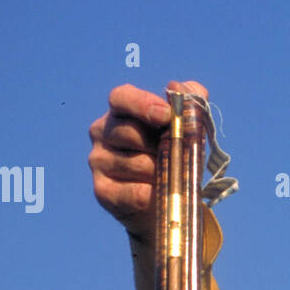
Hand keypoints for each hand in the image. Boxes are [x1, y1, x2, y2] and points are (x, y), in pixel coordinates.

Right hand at [87, 79, 208, 246]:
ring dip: (159, 172)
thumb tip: (179, 87)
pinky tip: (156, 195)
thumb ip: (191, 102)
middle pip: (128, 131)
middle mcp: (102, 132)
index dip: (142, 104)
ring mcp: (98, 161)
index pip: (121, 97)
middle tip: (179, 155)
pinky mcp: (102, 191)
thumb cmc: (175, 158)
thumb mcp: (189, 129)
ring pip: (134, 163)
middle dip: (159, 145)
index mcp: (121, 111)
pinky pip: (129, 192)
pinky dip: (148, 194)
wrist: (169, 203)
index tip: (166, 115)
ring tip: (170, 177)